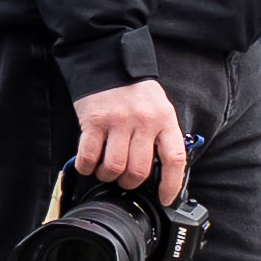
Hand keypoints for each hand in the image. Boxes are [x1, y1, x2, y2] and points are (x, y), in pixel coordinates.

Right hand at [72, 78, 186, 204]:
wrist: (109, 62)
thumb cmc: (135, 91)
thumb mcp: (159, 108)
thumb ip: (162, 135)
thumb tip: (161, 170)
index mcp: (164, 119)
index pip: (174, 159)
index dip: (171, 185)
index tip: (165, 198)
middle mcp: (142, 121)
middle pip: (138, 170)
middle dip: (130, 182)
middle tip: (125, 180)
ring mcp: (117, 121)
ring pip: (113, 166)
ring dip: (108, 176)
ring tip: (106, 171)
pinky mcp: (93, 120)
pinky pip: (88, 155)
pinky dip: (86, 167)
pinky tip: (88, 165)